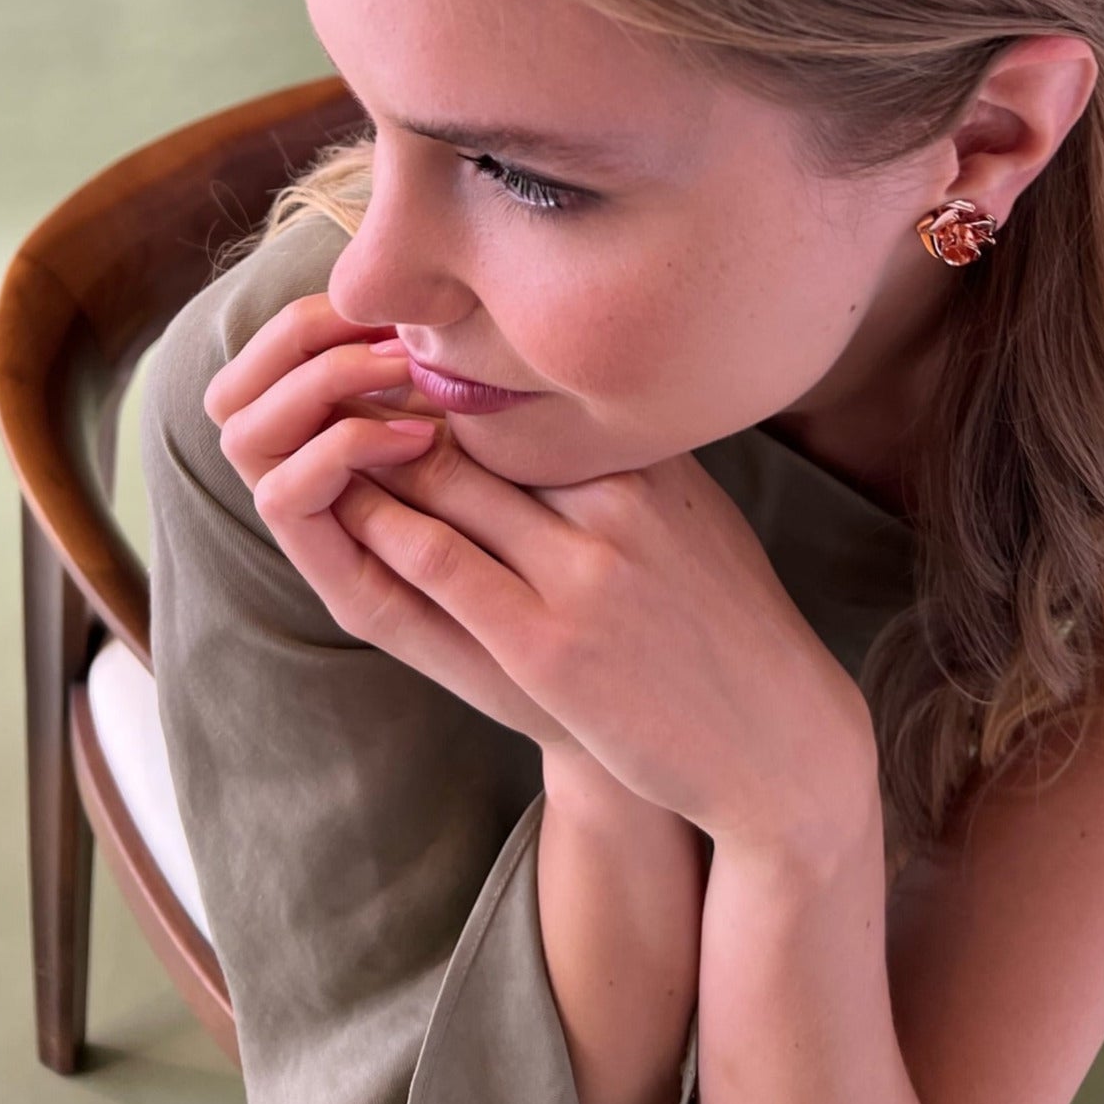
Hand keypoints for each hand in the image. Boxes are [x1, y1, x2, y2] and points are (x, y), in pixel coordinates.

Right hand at [203, 291, 576, 752]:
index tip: (392, 282)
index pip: (283, 358)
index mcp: (373, 461)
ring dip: (314, 384)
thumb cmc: (606, 567)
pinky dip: (328, 449)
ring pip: (245, 435)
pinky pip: (284, 500)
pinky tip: (410, 431)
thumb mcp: (550, 456)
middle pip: (241, 390)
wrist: (635, 689)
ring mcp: (337, 546)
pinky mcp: (356, 596)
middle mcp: (337, 500)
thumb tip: (489, 290)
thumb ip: (504, 394)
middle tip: (388, 319)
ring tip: (401, 369)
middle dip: (299, 335)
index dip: (318, 308)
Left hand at [232, 331, 873, 855]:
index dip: (452, 375)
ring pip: (446, 483)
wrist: (776, 740)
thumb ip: (633, 459)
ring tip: (327, 437)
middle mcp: (618, 500)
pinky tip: (347, 513)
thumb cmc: (730, 623)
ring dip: (375, 457)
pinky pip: (440, 563)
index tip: (401, 363)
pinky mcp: (547, 644)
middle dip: (401, 402)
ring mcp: (583, 572)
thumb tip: (572, 405)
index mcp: (651, 461)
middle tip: (341, 386)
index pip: (526, 394)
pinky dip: (384, 529)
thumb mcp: (697, 514)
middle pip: (478, 425)